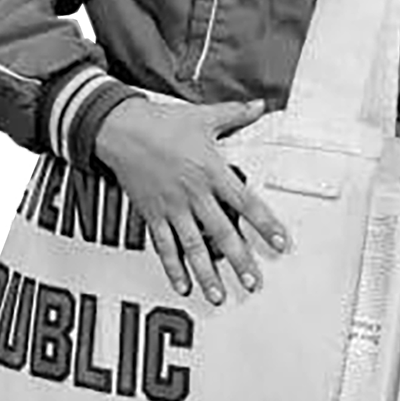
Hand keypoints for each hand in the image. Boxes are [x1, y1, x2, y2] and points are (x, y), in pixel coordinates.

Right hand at [94, 96, 288, 305]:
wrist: (119, 128)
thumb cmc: (162, 122)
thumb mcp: (203, 116)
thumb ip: (235, 114)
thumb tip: (260, 105)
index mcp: (211, 171)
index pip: (245, 202)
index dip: (264, 224)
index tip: (279, 243)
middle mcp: (194, 193)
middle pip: (222, 232)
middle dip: (239, 259)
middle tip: (253, 282)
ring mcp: (172, 207)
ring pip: (193, 246)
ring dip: (207, 273)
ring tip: (220, 295)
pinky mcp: (152, 213)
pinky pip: (163, 245)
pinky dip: (172, 267)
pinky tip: (183, 285)